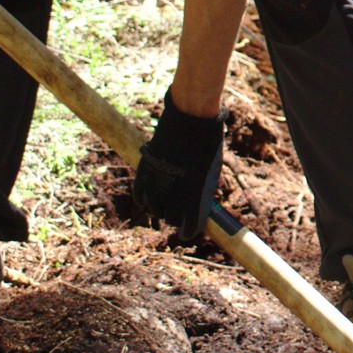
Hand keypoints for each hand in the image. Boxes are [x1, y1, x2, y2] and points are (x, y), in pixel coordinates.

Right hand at [134, 98, 225, 235]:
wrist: (190, 122)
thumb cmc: (207, 145)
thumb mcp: (212, 172)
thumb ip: (202, 192)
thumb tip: (197, 203)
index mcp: (194, 200)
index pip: (189, 227)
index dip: (189, 230)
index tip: (188, 230)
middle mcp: (173, 198)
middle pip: (170, 218)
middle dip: (176, 216)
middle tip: (179, 210)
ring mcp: (156, 186)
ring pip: (154, 209)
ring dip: (160, 207)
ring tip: (166, 199)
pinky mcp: (144, 174)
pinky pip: (140, 196)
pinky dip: (146, 197)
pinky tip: (151, 194)